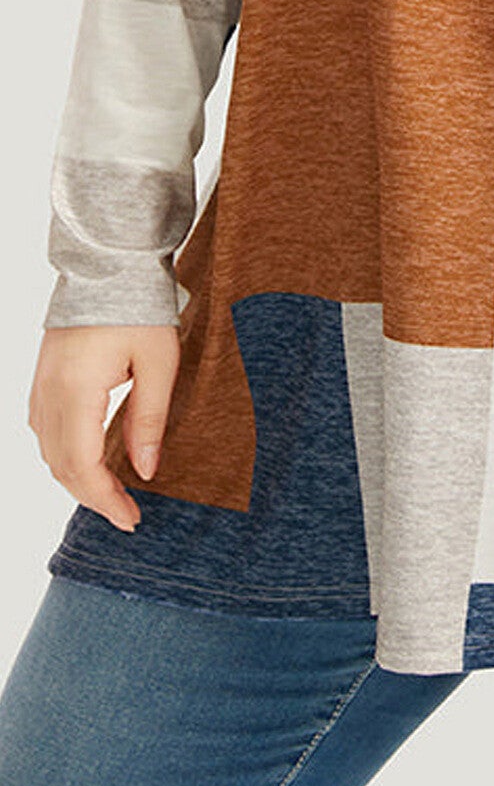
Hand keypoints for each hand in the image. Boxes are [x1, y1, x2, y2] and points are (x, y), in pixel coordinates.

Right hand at [28, 324, 180, 531]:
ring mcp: (41, 387)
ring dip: (78, 478)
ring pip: (50, 452)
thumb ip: (149, 420)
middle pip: (62, 466)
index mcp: (77, 394)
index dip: (105, 500)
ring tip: (113, 493)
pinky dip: (66, 455)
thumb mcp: (159, 364)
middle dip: (93, 496)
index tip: (132, 520)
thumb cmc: (139, 309)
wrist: (109, 266)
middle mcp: (49, 396)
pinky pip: (46, 432)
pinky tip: (91, 460)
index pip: (83, 467)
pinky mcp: (43, 380)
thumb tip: (144, 470)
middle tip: (127, 514)